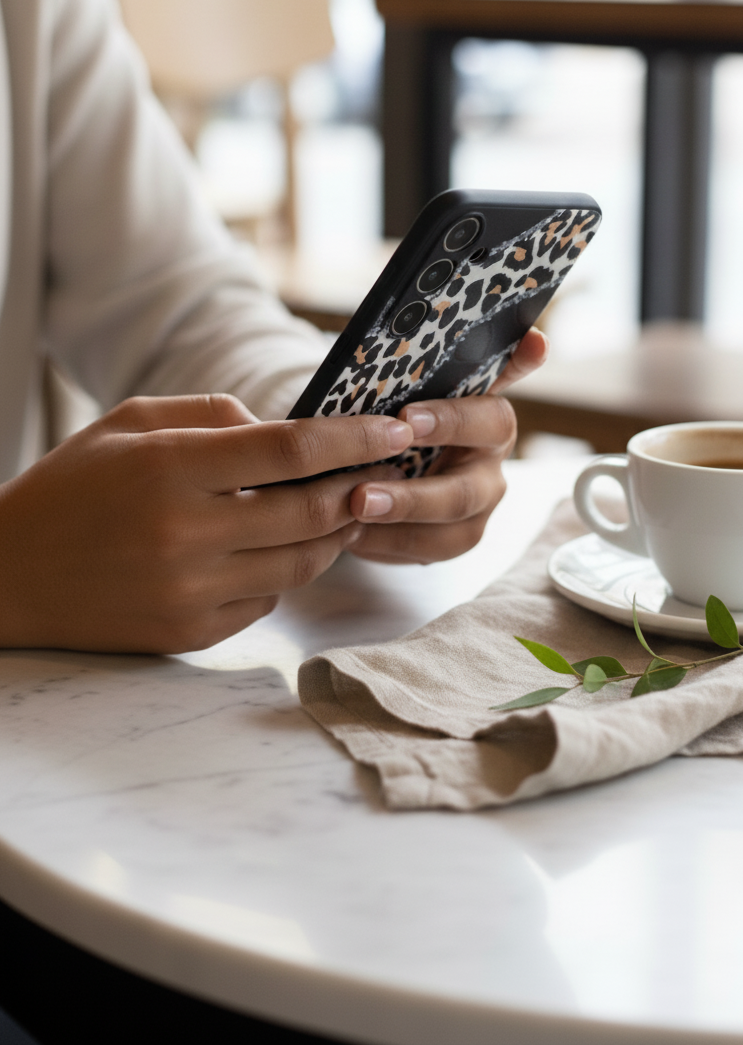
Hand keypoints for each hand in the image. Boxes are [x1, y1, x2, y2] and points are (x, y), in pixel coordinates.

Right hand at [0, 395, 413, 653]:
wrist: (7, 576)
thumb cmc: (71, 487)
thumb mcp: (130, 423)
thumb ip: (213, 416)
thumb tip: (284, 432)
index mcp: (171, 468)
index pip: (290, 451)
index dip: (354, 438)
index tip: (396, 429)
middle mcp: (186, 534)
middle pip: (310, 512)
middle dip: (361, 489)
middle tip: (387, 472)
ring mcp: (189, 592)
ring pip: (300, 565)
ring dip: (334, 535)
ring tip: (347, 509)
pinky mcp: (189, 634)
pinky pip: (265, 603)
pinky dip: (284, 574)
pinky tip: (281, 550)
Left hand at [346, 327, 547, 563]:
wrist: (391, 447)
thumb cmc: (406, 410)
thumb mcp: (417, 382)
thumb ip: (442, 361)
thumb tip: (523, 339)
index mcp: (490, 420)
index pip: (489, 416)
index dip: (454, 418)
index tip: (407, 417)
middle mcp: (490, 467)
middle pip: (466, 490)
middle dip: (414, 494)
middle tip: (364, 491)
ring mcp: (475, 509)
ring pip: (449, 529)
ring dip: (398, 525)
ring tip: (353, 514)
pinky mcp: (450, 540)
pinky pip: (425, 551)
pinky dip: (386, 543)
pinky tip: (350, 534)